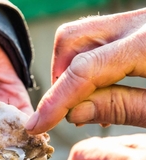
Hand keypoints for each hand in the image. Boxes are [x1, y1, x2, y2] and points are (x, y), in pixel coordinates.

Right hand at [26, 8, 145, 133]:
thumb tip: (74, 112)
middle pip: (71, 40)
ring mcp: (135, 21)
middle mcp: (138, 23)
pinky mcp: (135, 27)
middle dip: (59, 80)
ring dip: (69, 70)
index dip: (57, 100)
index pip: (84, 69)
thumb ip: (122, 108)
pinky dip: (86, 64)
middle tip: (68, 111)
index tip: (37, 124)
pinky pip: (96, 38)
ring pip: (79, 36)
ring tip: (83, 103)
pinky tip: (100, 90)